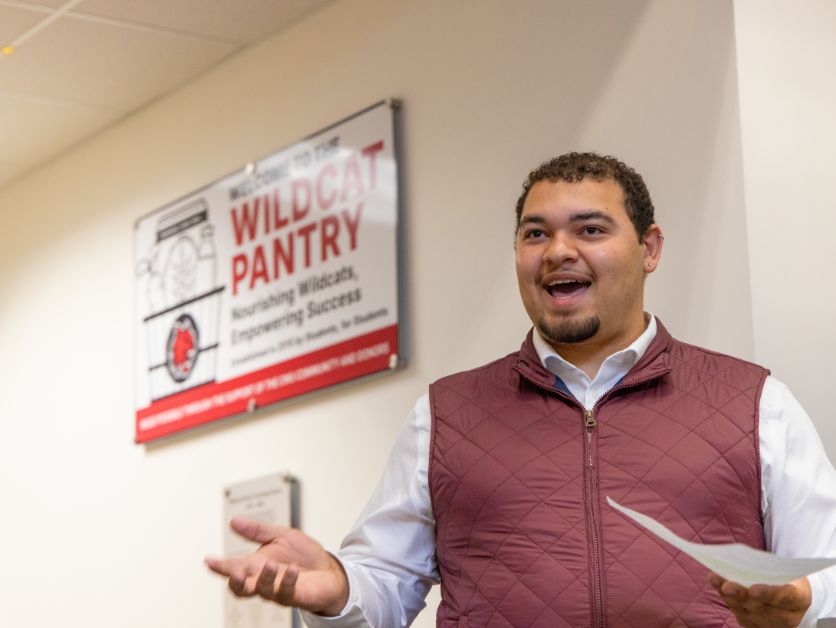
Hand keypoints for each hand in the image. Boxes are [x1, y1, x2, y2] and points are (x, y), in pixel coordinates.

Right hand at [205, 517, 349, 615]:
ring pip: (262, 591)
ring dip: (264, 578)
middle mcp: (263, 580)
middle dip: (235, 582)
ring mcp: (278, 590)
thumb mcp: (280, 535)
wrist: (329, 570)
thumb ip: (257, 530)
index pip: (233, 567)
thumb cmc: (303, 556)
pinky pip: (286, 592)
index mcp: (256, 565)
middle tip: (235, 572)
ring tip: (270, 563)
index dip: (220, 566)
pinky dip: (287, 580)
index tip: (209, 560)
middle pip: (241, 589)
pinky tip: (292, 569)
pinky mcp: (295, 596)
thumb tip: (234, 521)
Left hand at [709, 572, 811, 627]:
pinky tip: (716, 584)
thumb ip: (771, 566)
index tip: (754, 589)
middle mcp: (787, 617)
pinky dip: (726, 597)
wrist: (792, 595)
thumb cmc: (788, 576)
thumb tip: (743, 557)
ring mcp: (770, 624)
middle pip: (761, 607)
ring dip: (728, 595)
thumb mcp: (788, 568)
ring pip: (745, 611)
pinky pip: (739, 613)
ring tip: (715, 580)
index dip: (769, 594)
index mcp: (800, 599)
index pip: (786, 597)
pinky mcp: (755, 625)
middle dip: (741, 595)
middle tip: (727, 586)